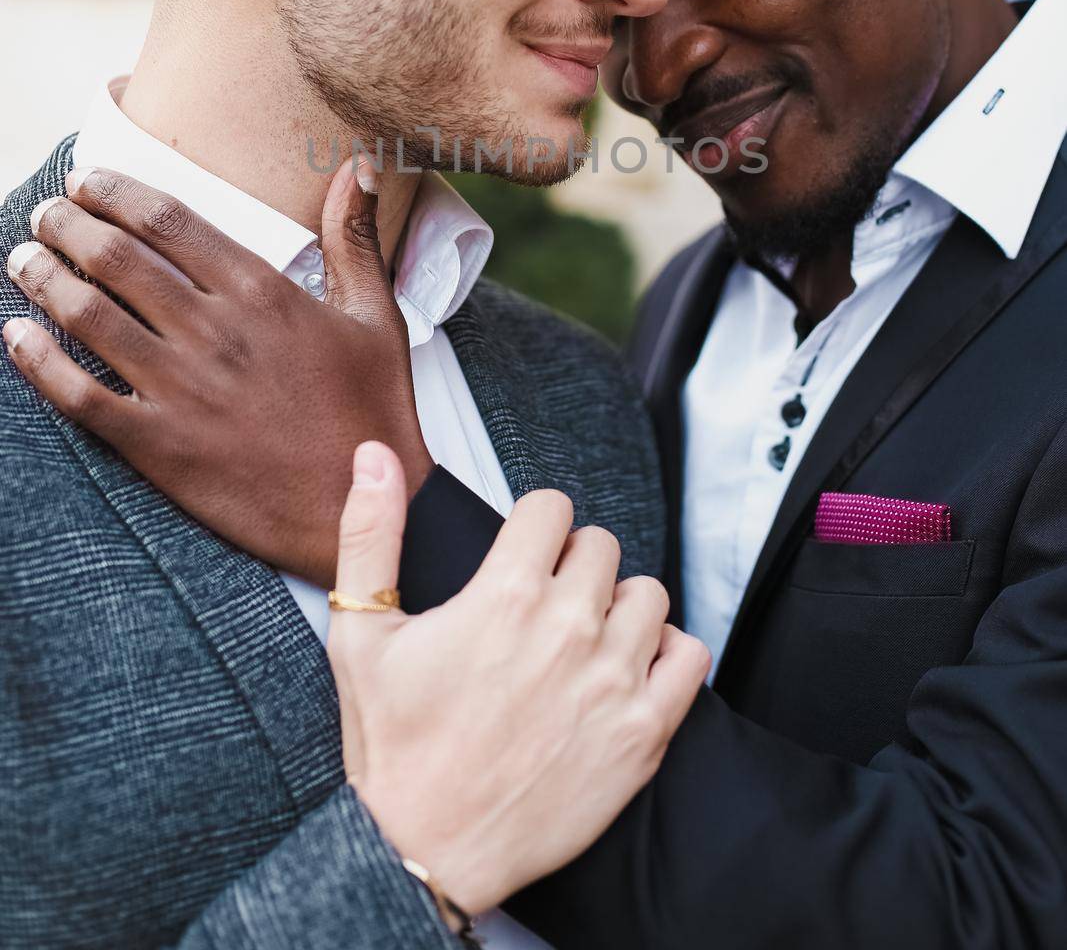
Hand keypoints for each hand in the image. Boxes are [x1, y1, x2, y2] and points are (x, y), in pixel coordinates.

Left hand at [2, 159, 429, 585]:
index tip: (87, 181)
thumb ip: (353, 237)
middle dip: (67, 225)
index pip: (167, 221)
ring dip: (44, 278)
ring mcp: (182, 390)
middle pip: (116, 258)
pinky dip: (39, 363)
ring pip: (88, 316)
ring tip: (22, 259)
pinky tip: (17, 338)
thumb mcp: (377, 314)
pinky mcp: (160, 446)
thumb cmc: (373, 411)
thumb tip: (360, 166)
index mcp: (262, 292)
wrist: (366, 507)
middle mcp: (214, 331)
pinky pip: (80, 397)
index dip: (115, 193)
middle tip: (47, 212)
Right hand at [329, 441, 710, 915]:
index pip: (552, 507)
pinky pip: (689, 656)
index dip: (533, 526)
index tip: (520, 555)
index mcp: (505, 594)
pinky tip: (624, 672)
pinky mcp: (643, 734)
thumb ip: (370, 532)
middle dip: (571, 566)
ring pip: (648, 594)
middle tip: (541, 607)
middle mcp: (568, 628)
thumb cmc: (391, 744)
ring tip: (582, 641)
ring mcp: (612, 681)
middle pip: (601, 546)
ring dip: (618, 608)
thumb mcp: (360, 633)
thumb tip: (372, 454)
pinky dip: (665, 655)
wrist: (423, 851)